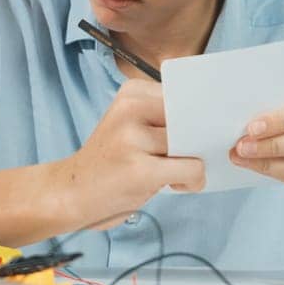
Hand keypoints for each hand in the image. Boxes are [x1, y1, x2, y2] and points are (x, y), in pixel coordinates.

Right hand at [59, 79, 204, 228]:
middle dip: (198, 141)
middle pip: (193, 119)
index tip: (192, 135)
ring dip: (194, 165)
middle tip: (181, 157)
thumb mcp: (132, 126)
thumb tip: (212, 126)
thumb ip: (166, 119)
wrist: (71, 191)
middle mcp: (130, 109)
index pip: (187, 96)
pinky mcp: (139, 170)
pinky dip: (192, 181)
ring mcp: (133, 139)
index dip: (198, 118)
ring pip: (194, 146)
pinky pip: (191, 169)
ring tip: (172, 173)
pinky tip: (174, 185)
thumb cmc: (111, 160)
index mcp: (132, 93)